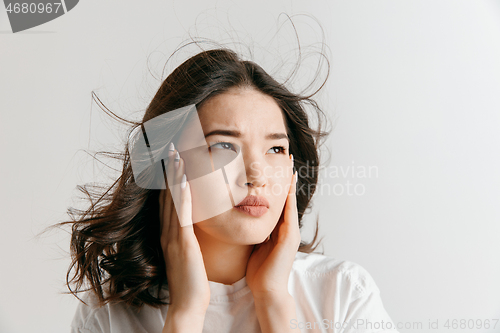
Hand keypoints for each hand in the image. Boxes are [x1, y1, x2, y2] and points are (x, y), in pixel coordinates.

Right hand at [159, 143, 209, 331]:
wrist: (188, 304)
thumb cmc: (192, 280)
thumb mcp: (188, 254)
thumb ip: (187, 239)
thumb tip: (191, 228)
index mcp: (170, 234)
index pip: (169, 200)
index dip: (170, 179)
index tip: (173, 160)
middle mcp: (168, 232)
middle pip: (167, 195)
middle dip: (169, 172)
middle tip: (171, 149)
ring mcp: (173, 237)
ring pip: (173, 201)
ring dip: (175, 177)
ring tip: (177, 156)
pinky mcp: (183, 243)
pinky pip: (182, 215)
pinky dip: (183, 196)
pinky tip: (187, 181)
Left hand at [245, 155, 299, 299]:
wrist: (267, 290)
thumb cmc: (258, 271)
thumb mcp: (253, 245)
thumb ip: (252, 231)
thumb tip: (238, 219)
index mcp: (275, 229)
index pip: (275, 200)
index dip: (274, 183)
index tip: (271, 164)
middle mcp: (285, 227)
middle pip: (285, 196)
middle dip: (285, 177)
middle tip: (285, 156)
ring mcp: (290, 232)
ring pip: (289, 201)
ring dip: (289, 182)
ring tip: (289, 163)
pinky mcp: (290, 237)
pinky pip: (289, 212)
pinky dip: (289, 198)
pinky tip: (287, 184)